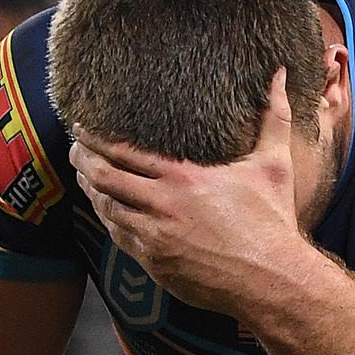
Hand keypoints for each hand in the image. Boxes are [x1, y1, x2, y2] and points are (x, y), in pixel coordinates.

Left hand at [69, 68, 314, 314]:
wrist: (269, 279)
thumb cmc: (272, 220)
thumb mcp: (274, 164)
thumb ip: (274, 116)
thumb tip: (281, 75)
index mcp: (183, 179)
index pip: (124, 153)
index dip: (95, 139)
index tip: (81, 128)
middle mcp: (162, 207)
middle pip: (104, 180)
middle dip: (82, 162)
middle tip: (73, 149)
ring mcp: (154, 239)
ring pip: (107, 211)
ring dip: (92, 193)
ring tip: (86, 179)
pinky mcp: (156, 265)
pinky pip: (120, 241)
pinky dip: (110, 223)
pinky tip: (109, 215)